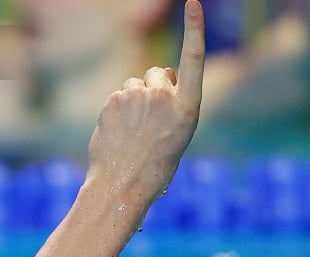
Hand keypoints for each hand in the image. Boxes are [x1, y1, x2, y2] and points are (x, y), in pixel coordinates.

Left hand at [85, 0, 204, 205]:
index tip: (193, 3)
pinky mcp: (114, 99)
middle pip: (156, 73)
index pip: (194, 59)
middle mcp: (165, 97)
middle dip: (152, 87)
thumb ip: (173, 101)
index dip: (195, 29)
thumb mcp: (177, 133)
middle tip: (149, 121)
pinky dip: (118, 110)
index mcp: (189, 108)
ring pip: (134, 85)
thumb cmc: (156, 165)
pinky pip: (118, 95)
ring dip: (133, 100)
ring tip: (133, 131)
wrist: (123, 186)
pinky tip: (119, 132)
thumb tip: (159, 71)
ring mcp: (137, 97)